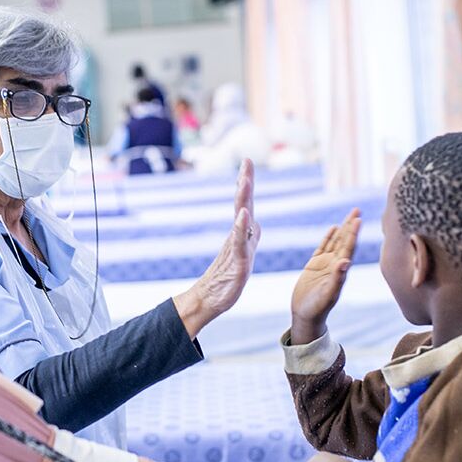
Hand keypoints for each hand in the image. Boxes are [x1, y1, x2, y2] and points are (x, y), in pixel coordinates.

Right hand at [174, 159, 260, 337]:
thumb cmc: (227, 279)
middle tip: (246, 161)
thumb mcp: (243, 253)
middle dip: (245, 182)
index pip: (245, 203)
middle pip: (243, 204)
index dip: (246, 183)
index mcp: (242, 233)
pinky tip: (243, 215)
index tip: (246, 162)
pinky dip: (241, 227)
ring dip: (243, 199)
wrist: (209, 299)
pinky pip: (239, 242)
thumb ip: (247, 235)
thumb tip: (252, 220)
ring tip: (244, 180)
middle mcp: (238, 236)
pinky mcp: (237, 261)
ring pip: (241, 219)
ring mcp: (237, 247)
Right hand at [290, 209, 360, 343]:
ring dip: (343, 228)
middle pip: (344, 241)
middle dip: (351, 225)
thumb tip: (345, 261)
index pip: (348, 248)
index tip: (358, 219)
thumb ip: (336, 278)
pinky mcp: (314, 266)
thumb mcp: (327, 294)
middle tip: (357, 209)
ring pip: (336, 242)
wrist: (306, 315)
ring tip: (350, 215)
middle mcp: (335, 265)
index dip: (352, 233)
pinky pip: (323, 247)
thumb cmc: (317, 308)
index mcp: (340, 270)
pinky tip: (333, 228)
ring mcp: (325, 264)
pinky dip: (328, 237)